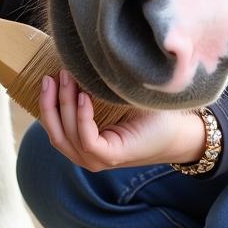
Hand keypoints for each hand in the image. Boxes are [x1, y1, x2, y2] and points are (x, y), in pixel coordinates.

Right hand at [39, 70, 206, 171]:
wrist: (180, 132)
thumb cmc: (148, 116)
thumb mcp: (111, 105)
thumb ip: (89, 96)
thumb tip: (70, 66)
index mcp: (83, 146)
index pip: (54, 128)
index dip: (47, 104)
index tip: (48, 78)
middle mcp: (86, 157)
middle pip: (55, 132)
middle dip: (49, 103)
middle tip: (52, 76)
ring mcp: (96, 161)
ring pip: (66, 134)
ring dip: (64, 104)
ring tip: (67, 78)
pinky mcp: (110, 157)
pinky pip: (86, 139)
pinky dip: (81, 117)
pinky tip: (84, 96)